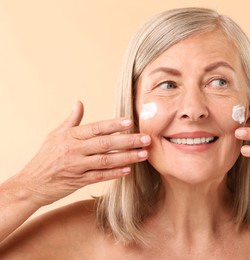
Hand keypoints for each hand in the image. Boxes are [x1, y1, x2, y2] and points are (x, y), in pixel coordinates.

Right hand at [14, 101, 149, 205]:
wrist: (31, 184)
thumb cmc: (45, 157)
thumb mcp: (55, 135)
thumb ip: (71, 120)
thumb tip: (80, 102)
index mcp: (70, 137)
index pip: (96, 128)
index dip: (114, 125)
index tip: (131, 122)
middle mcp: (75, 150)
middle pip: (106, 143)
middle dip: (128, 141)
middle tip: (146, 138)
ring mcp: (77, 167)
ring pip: (106, 160)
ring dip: (127, 157)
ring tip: (144, 154)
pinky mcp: (79, 181)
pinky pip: (100, 176)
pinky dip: (115, 173)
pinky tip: (128, 170)